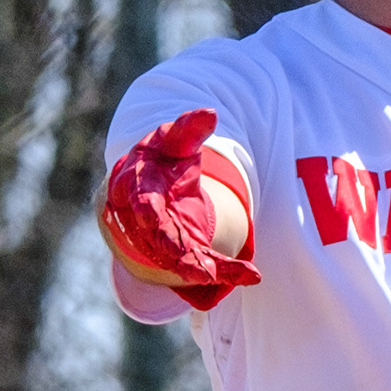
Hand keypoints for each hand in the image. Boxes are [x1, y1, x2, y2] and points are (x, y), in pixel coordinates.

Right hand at [101, 110, 258, 300]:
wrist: (144, 186)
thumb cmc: (159, 160)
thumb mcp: (172, 140)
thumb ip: (189, 129)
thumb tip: (210, 113)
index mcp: (140, 187)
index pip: (143, 202)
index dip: (147, 213)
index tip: (152, 222)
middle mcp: (146, 219)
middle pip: (158, 238)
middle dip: (174, 252)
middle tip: (199, 269)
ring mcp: (161, 239)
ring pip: (177, 258)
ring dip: (198, 268)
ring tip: (220, 276)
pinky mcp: (180, 252)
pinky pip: (202, 263)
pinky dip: (226, 271)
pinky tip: (250, 274)